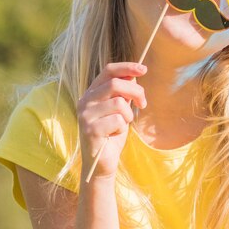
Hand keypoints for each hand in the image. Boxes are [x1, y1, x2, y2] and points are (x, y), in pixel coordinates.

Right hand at [76, 62, 147, 180]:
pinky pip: (118, 120)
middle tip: (143, 103)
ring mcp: (85, 115)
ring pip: (119, 103)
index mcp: (91, 92)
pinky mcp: (90, 130)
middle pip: (116, 84)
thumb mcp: (120, 108)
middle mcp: (85, 101)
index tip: (143, 69)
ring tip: (122, 124)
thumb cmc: (112, 133)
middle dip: (136, 92)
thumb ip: (123, 91)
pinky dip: (122, 128)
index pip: (108, 70)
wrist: (103, 162)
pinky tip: (113, 135)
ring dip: (128, 115)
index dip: (127, 67)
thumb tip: (134, 74)